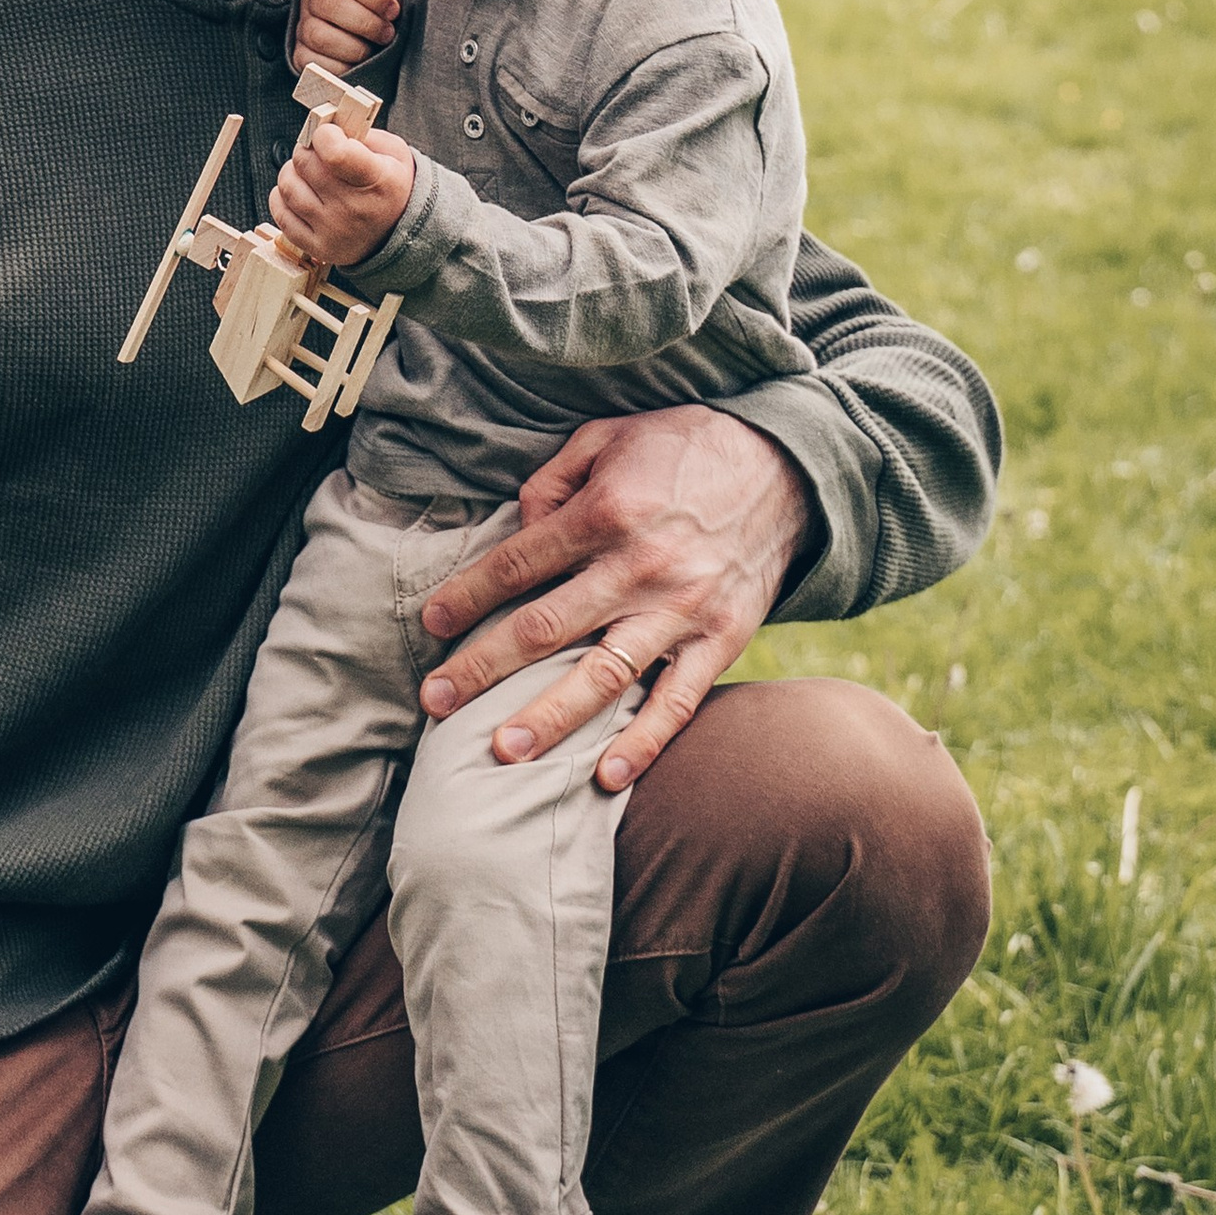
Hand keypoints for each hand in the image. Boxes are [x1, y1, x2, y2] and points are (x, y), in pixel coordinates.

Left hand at [269, 116, 415, 265]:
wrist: (398, 235)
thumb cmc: (391, 188)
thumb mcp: (393, 154)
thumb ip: (361, 134)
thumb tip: (327, 124)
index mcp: (378, 181)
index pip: (335, 153)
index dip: (323, 134)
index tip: (328, 133)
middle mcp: (354, 208)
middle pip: (305, 164)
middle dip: (307, 149)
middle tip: (316, 151)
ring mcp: (333, 230)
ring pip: (288, 186)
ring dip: (292, 171)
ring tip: (307, 171)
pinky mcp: (317, 246)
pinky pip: (281, 214)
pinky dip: (282, 197)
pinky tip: (299, 191)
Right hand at [292, 0, 401, 74]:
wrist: (355, 31)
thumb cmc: (377, 11)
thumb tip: (394, 14)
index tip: (394, 12)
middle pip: (329, 4)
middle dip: (365, 23)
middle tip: (387, 34)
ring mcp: (304, 25)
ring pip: (318, 35)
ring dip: (352, 48)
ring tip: (373, 53)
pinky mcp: (300, 53)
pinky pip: (313, 63)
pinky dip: (338, 69)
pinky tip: (358, 66)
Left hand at [417, 405, 815, 790]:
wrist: (786, 465)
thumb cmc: (681, 448)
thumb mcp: (607, 436)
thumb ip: (552, 480)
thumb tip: (517, 527)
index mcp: (604, 512)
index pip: (517, 563)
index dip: (467, 595)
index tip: (430, 622)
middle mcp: (638, 567)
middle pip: (543, 628)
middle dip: (482, 668)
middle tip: (435, 702)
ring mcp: (681, 610)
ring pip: (602, 675)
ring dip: (549, 718)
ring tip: (502, 754)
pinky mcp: (721, 639)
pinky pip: (678, 701)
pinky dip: (645, 743)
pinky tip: (607, 778)